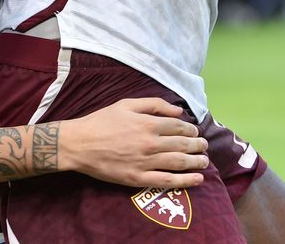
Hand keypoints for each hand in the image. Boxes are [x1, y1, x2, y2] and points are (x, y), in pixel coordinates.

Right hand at [60, 98, 208, 188]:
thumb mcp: (127, 104)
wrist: (79, 144)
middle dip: (198, 145)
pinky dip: (185, 181)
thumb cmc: (102, 121)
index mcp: (149, 123)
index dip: (191, 129)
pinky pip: (166, 181)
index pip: (179, 126)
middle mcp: (151, 143)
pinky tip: (197, 179)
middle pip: (183, 144)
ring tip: (205, 161)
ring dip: (196, 161)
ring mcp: (145, 162)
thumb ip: (154, 104)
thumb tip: (178, 111)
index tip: (195, 131)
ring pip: (179, 162)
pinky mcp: (138, 179)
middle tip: (205, 146)